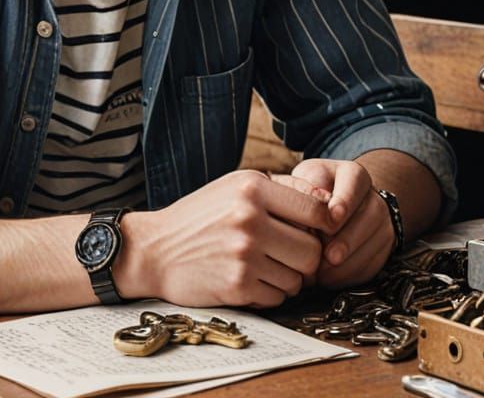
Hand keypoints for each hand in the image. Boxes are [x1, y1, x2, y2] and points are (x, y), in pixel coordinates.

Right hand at [119, 169, 333, 307]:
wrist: (155, 249)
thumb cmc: (200, 215)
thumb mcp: (235, 186)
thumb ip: (281, 188)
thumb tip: (328, 200)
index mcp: (252, 187)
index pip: (317, 210)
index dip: (325, 225)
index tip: (317, 232)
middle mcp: (250, 218)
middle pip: (314, 250)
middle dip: (307, 258)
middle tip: (290, 256)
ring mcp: (244, 254)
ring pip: (299, 278)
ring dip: (289, 278)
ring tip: (267, 267)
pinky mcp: (238, 285)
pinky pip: (278, 297)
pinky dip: (271, 293)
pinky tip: (252, 280)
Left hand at [275, 159, 393, 287]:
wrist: (334, 204)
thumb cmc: (314, 189)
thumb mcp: (307, 178)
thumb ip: (306, 187)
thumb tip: (304, 207)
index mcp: (354, 175)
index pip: (354, 185)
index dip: (344, 201)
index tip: (332, 217)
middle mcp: (374, 198)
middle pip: (369, 218)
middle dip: (348, 240)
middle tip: (328, 255)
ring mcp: (382, 225)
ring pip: (374, 244)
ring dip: (348, 263)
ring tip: (322, 273)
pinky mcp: (382, 249)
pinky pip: (372, 265)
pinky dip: (350, 275)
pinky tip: (329, 279)